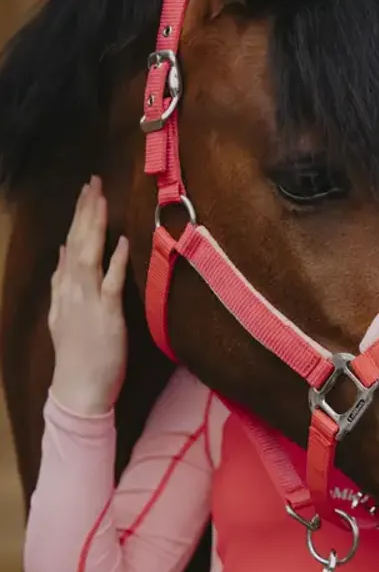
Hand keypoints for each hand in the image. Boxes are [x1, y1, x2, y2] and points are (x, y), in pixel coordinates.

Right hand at [49, 176, 128, 415]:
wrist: (79, 390)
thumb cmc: (79, 356)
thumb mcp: (63, 314)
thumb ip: (63, 281)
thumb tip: (64, 252)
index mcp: (63, 289)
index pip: (70, 244)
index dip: (78, 217)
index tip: (86, 192)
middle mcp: (72, 290)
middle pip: (77, 242)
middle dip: (85, 210)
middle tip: (93, 181)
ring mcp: (88, 301)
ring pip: (89, 254)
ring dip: (95, 225)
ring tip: (100, 197)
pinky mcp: (106, 315)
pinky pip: (111, 283)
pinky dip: (116, 261)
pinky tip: (122, 241)